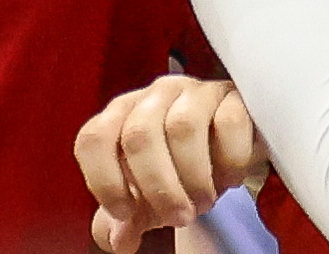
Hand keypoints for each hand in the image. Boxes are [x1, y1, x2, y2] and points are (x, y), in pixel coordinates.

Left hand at [75, 74, 266, 251]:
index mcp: (121, 115)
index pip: (94, 138)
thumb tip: (120, 238)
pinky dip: (230, 160)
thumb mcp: (144, 201)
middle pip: (140, 135)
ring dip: (194, 177)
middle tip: (178, 217)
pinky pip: (230, 120)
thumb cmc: (178, 171)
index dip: (105, 182)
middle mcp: (154, 96)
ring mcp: (195, 90)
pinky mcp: (234, 94)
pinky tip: (229, 178)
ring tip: (203, 202)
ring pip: (182, 126)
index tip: (126, 214)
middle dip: (158, 187)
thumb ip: (123, 221)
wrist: (227, 154)